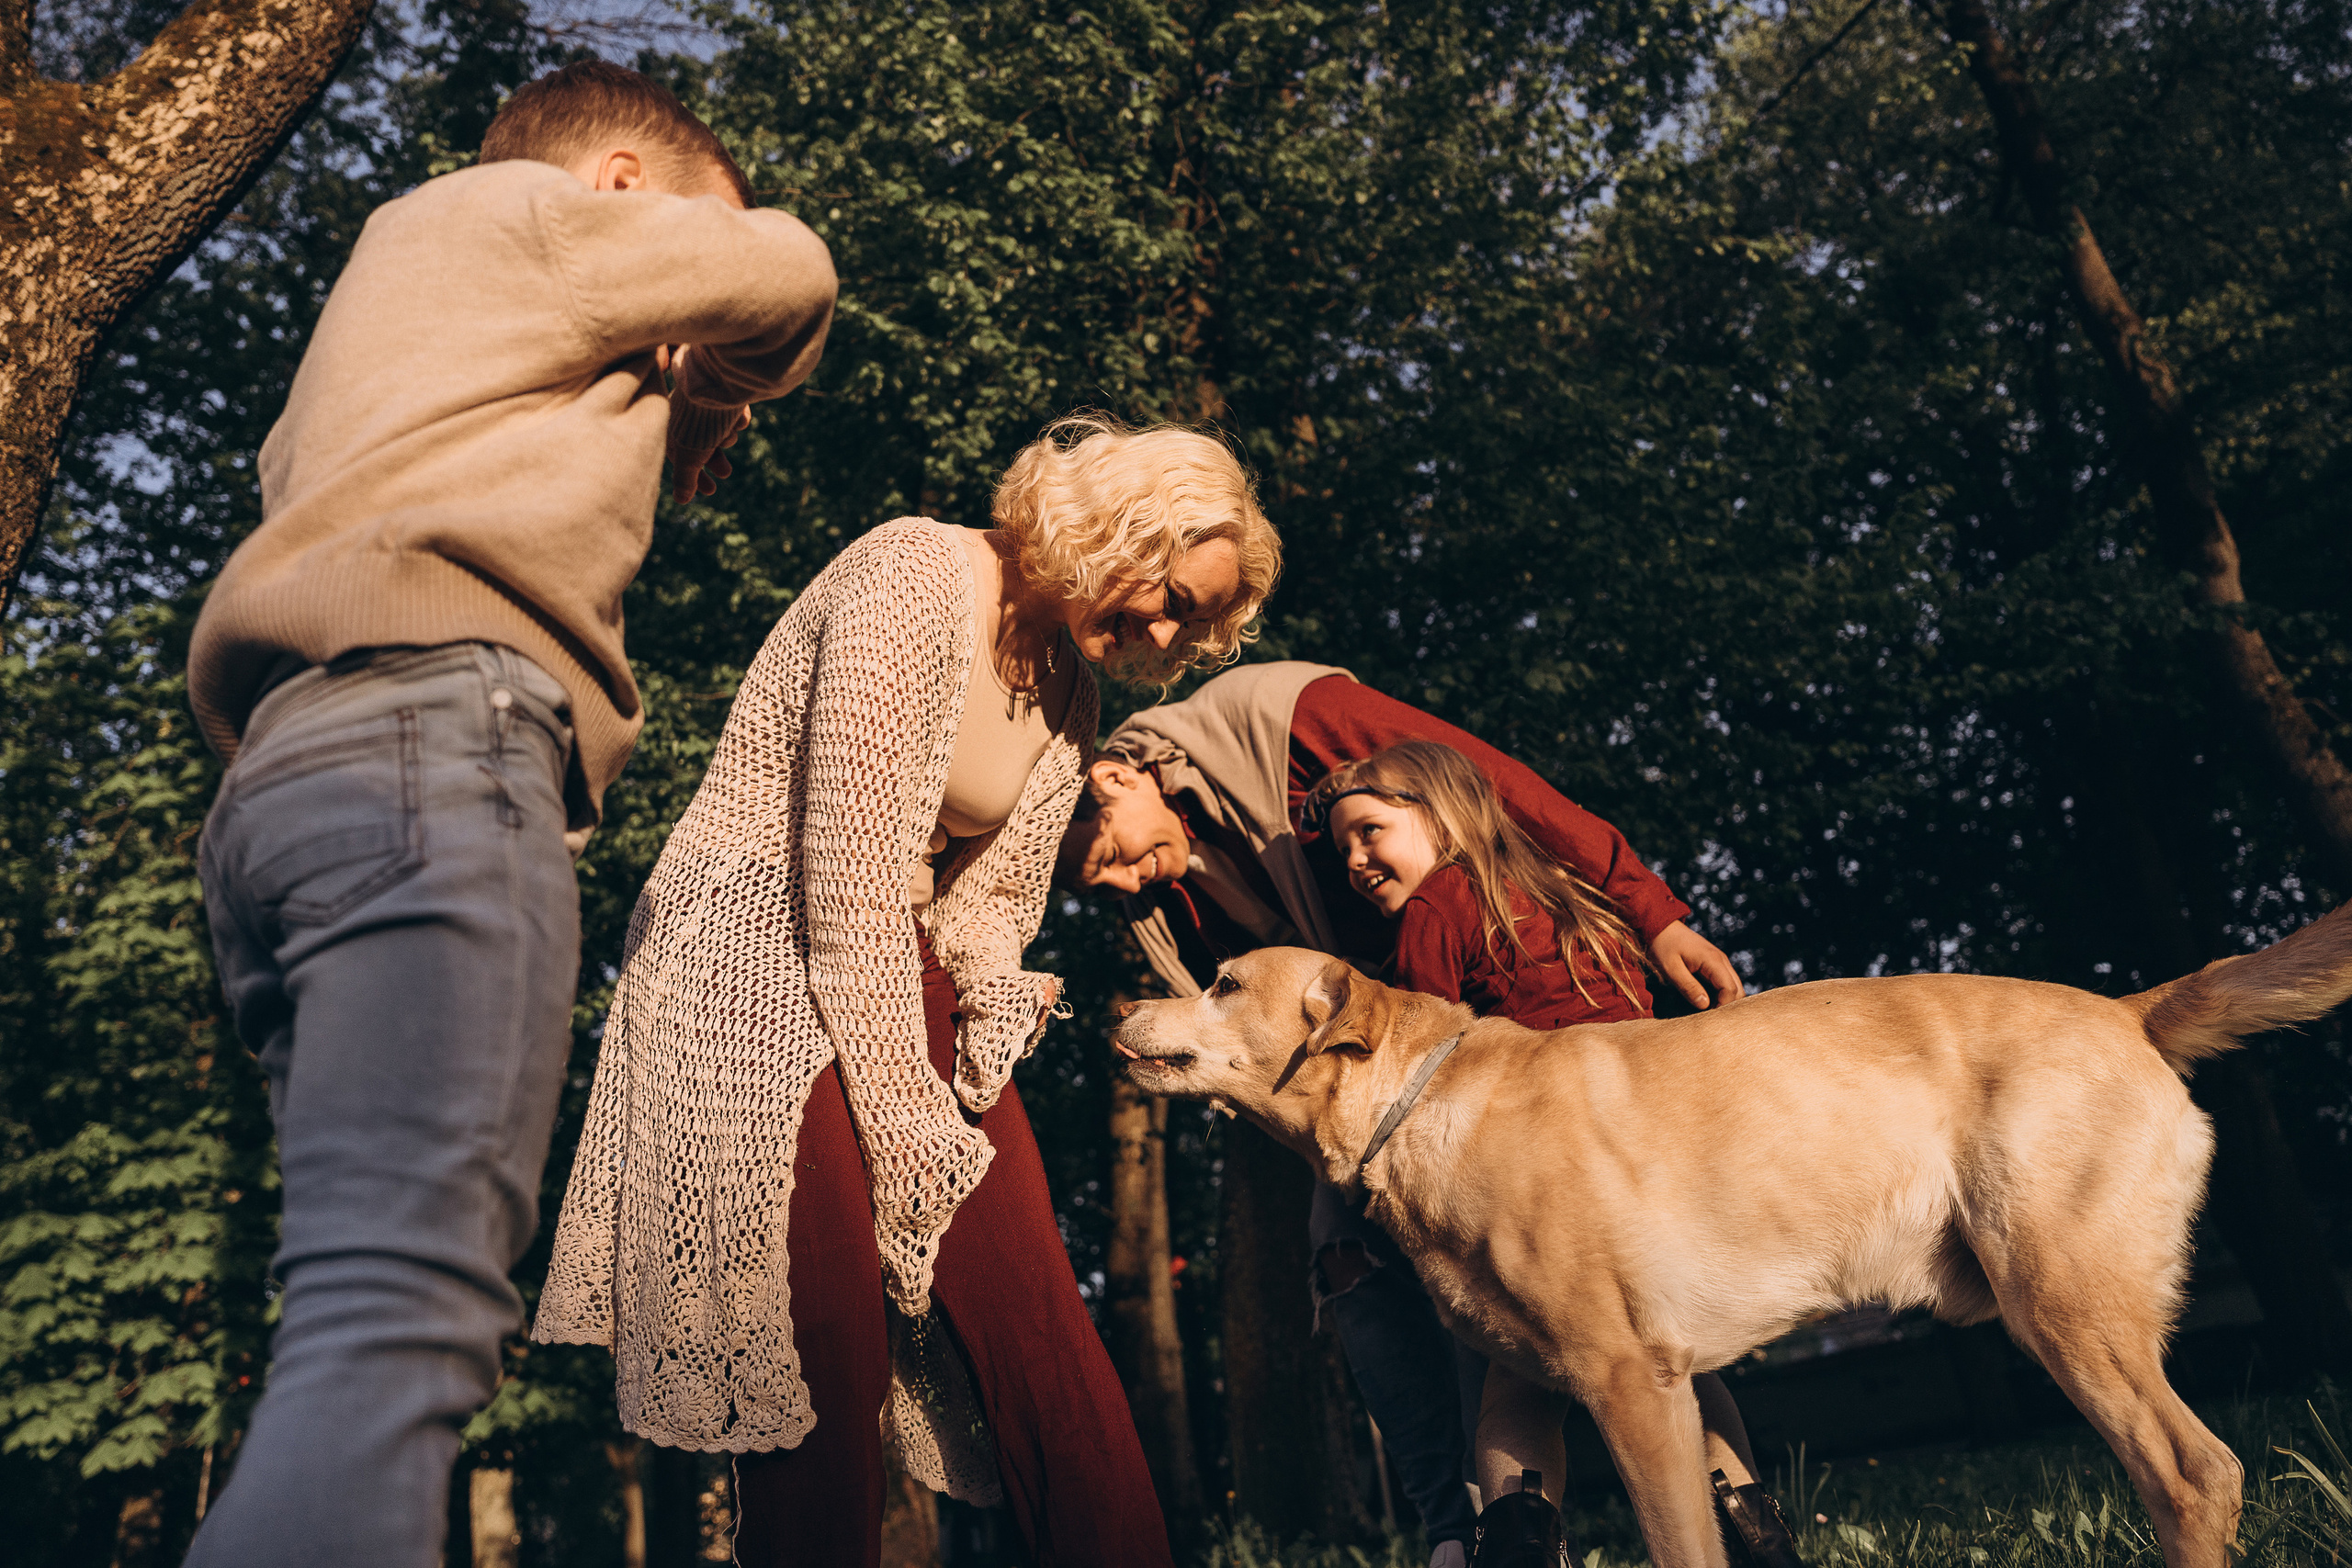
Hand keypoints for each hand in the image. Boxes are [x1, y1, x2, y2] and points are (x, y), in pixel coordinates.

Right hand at [659, 344, 750, 502]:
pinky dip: (737, 419)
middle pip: (701, 445)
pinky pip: (733, 413)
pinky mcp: (725, 391)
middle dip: (715, 459)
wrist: (720, 378)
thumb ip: (685, 477)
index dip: (693, 477)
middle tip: (726, 472)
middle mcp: (684, 413)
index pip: (678, 457)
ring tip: (729, 435)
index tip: (708, 491)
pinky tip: (739, 417)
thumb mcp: (690, 454)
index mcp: (669, 427)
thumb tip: (682, 501)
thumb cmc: (699, 418)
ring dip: (726, 437)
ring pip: (719, 430)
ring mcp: (705, 401)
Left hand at [1649, 919, 1740, 1010]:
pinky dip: (1721, 994)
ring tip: (1709, 1015)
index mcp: (1713, 960)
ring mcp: (1719, 961)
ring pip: (1734, 986)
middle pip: (1738, 990)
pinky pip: (1725, 982)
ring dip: (1726, 1001)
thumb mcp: (1671, 969)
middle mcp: (1721, 960)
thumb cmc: (1663, 946)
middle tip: (1712, 1020)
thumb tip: (1705, 1005)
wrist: (1660, 925)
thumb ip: (1688, 987)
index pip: (1730, 989)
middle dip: (1729, 1006)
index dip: (1723, 1006)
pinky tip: (1708, 1003)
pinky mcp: (1714, 964)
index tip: (1709, 1018)